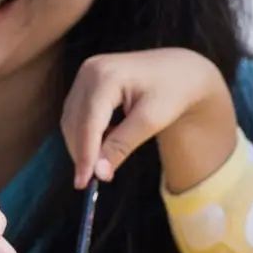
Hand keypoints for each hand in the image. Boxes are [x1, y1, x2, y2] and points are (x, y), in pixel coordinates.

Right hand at [61, 48, 234, 189]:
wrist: (180, 69)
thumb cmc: (171, 92)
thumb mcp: (151, 121)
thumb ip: (122, 146)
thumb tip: (99, 174)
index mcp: (107, 76)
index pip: (89, 123)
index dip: (85, 155)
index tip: (83, 183)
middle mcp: (90, 70)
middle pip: (75, 122)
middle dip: (83, 152)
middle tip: (96, 178)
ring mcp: (85, 74)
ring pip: (72, 120)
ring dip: (83, 144)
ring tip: (107, 157)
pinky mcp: (85, 81)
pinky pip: (77, 114)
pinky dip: (87, 133)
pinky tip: (108, 139)